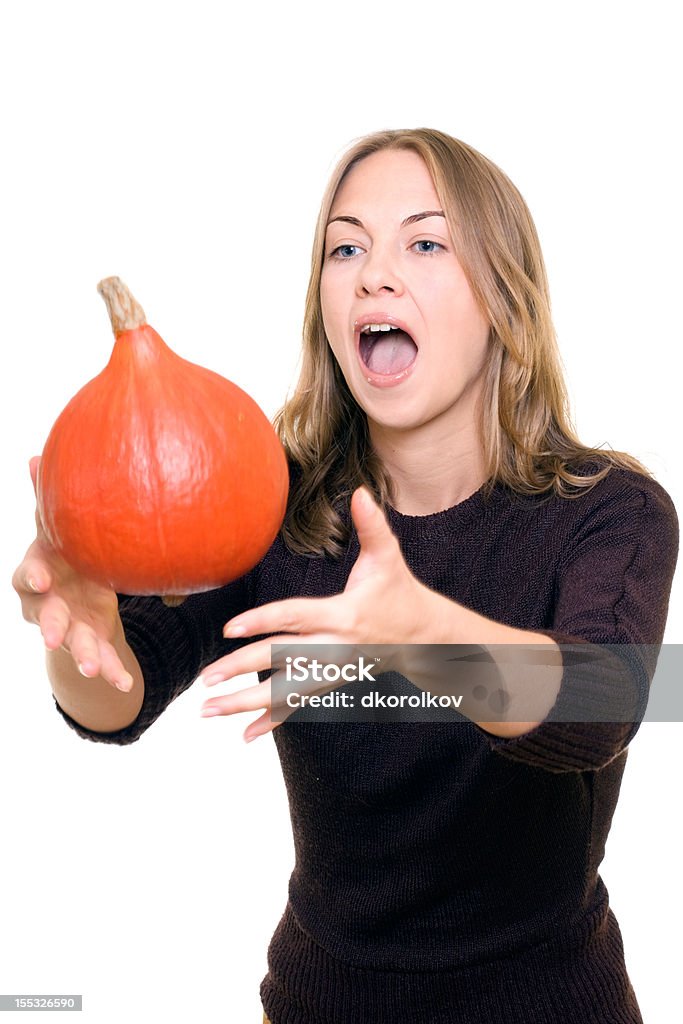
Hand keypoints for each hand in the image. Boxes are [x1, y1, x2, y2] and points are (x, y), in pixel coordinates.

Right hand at [12, 457, 131, 691]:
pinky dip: (113, 671)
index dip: (32, 578)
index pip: (27, 576)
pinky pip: (102, 659)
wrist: (74, 589)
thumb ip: (46, 499)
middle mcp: (47, 604)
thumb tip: (31, 456)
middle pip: (44, 616)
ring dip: (82, 655)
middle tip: (52, 637)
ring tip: (93, 667)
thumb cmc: (64, 552)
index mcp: (39, 573)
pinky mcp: (90, 642)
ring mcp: (68, 627)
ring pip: (72, 643)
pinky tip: (128, 682)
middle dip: (48, 626)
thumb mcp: (56, 528)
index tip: (43, 580)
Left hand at [199, 486, 433, 741]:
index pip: (295, 618)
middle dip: (241, 669)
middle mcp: (334, 647)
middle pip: (281, 659)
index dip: (263, 622)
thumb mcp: (389, 557)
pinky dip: (272, 719)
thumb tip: (362, 491)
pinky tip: (245, 734)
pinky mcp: (331, 681)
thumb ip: (372, 526)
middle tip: (205, 678)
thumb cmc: (401, 592)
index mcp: (342, 615)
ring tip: (207, 710)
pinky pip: (299, 703)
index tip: (230, 629)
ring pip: (284, 689)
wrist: (426, 639)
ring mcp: (331, 669)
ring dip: (244, 702)